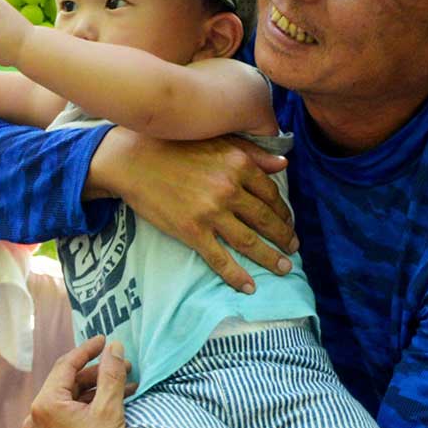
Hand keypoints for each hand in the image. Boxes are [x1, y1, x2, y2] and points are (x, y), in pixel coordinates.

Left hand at [24, 336, 130, 427]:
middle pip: (68, 383)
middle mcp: (35, 418)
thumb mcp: (110, 410)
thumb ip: (112, 374)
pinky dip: (88, 408)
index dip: (88, 350)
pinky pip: (67, 417)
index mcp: (45, 405)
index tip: (106, 340)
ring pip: (69, 400)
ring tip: (127, 387)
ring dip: (96, 391)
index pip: (66, 365)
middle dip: (97, 373)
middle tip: (125, 367)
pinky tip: (112, 405)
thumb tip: (116, 347)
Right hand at [91, 129, 298, 292]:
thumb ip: (253, 152)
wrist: (134, 161)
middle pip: (266, 220)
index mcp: (239, 165)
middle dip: (284, 237)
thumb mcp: (219, 141)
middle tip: (293, 249)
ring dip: (269, 258)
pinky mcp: (191, 231)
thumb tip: (284, 164)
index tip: (288, 222)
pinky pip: (219, 258)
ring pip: (249, 241)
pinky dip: (236, 275)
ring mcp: (210, 213)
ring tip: (283, 268)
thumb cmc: (175, 147)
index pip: (271, 194)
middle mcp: (229, 189)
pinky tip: (249, 286)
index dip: (283, 212)